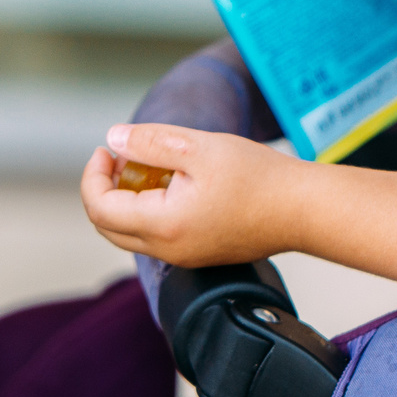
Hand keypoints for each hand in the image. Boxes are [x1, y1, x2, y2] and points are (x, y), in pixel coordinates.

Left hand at [81, 123, 304, 266]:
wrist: (303, 209)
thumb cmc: (257, 177)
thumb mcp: (198, 146)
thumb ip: (150, 143)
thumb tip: (113, 140)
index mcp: (163, 226)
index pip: (100, 209)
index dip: (93, 176)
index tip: (107, 149)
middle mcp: (168, 250)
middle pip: (110, 227)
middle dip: (105, 189)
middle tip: (120, 156)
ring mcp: (185, 256)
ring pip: (133, 234)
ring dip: (128, 199)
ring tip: (150, 164)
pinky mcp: (200, 253)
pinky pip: (159, 236)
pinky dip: (151, 210)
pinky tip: (174, 182)